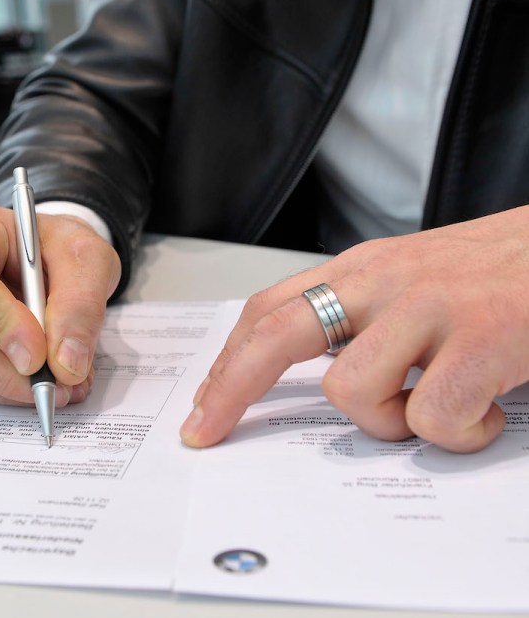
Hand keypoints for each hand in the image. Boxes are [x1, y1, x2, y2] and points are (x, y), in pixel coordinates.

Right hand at [0, 200, 121, 405]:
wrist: (47, 256)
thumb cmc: (59, 247)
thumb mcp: (88, 259)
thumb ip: (81, 305)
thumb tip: (66, 363)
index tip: (39, 356)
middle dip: (9, 372)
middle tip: (61, 384)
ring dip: (12, 386)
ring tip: (63, 382)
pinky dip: (5, 389)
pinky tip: (40, 378)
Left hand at [180, 206, 528, 452]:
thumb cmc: (502, 273)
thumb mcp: (418, 281)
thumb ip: (366, 317)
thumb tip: (315, 373)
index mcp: (365, 269)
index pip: (270, 310)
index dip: (228, 361)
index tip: (206, 406)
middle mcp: (385, 282)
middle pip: (276, 336)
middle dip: (231, 390)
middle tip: (209, 432)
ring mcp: (431, 308)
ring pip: (351, 392)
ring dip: (387, 423)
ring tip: (435, 409)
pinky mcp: (482, 341)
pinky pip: (432, 421)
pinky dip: (457, 436)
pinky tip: (486, 415)